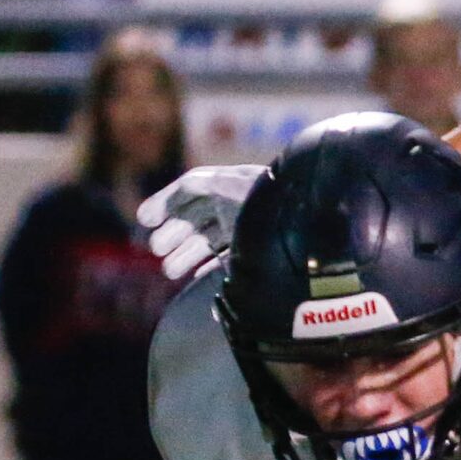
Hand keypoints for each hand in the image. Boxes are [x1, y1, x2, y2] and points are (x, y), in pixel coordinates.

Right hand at [139, 166, 263, 281]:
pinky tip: (194, 276)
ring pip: (207, 241)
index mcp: (228, 183)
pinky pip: (228, 258)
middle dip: (172, 234)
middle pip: (194, 219)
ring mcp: (244, 227)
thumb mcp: (242, 184)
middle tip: (156, 249)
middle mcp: (233, 205)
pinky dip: (211, 267)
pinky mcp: (257, 249)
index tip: (144, 219)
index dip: (164, 202)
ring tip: (169, 271)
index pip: (188, 189)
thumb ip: (213, 184)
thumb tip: (184, 185)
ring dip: (186, 255)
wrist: (316, 217)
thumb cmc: (273, 197)